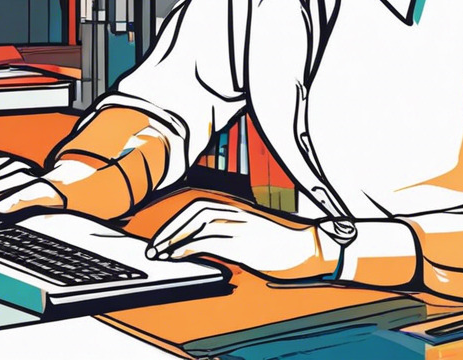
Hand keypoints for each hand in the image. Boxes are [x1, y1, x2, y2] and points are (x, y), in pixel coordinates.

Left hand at [146, 198, 335, 280]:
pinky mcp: (243, 243)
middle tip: (154, 246)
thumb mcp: (251, 234)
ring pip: (198, 225)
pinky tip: (178, 256)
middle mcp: (235, 214)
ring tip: (161, 253)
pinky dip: (189, 247)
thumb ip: (229, 234)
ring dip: (175, 239)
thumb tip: (204, 245)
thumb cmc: (280, 245)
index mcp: (236, 209)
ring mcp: (239, 227)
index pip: (198, 207)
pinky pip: (209, 240)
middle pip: (194, 212)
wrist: (308, 248)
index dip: (177, 220)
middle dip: (171, 228)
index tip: (162, 236)